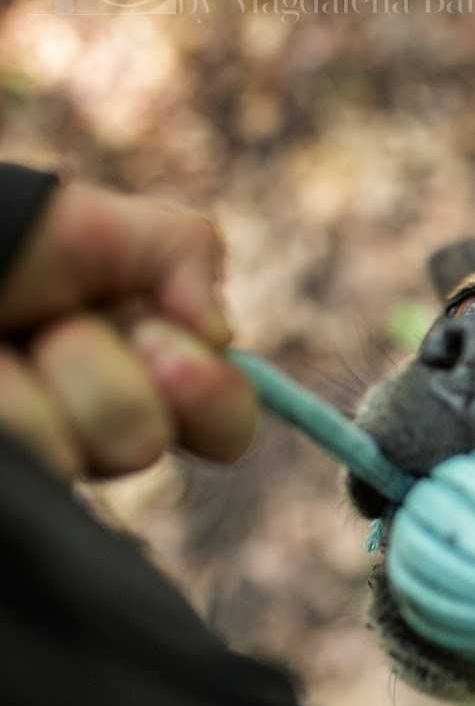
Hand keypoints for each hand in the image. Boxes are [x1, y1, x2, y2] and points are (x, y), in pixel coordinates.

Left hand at [0, 182, 256, 478]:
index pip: (223, 426)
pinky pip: (38, 461)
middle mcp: (94, 426)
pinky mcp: (13, 483)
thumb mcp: (101, 223)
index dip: (212, 397)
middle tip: (55, 325)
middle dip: (103, 365)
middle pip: (145, 440)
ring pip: (81, 450)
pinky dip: (10, 404)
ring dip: (42, 372)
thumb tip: (221, 331)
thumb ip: (185, 252)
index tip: (174, 356)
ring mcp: (41, 459)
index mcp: (143, 373)